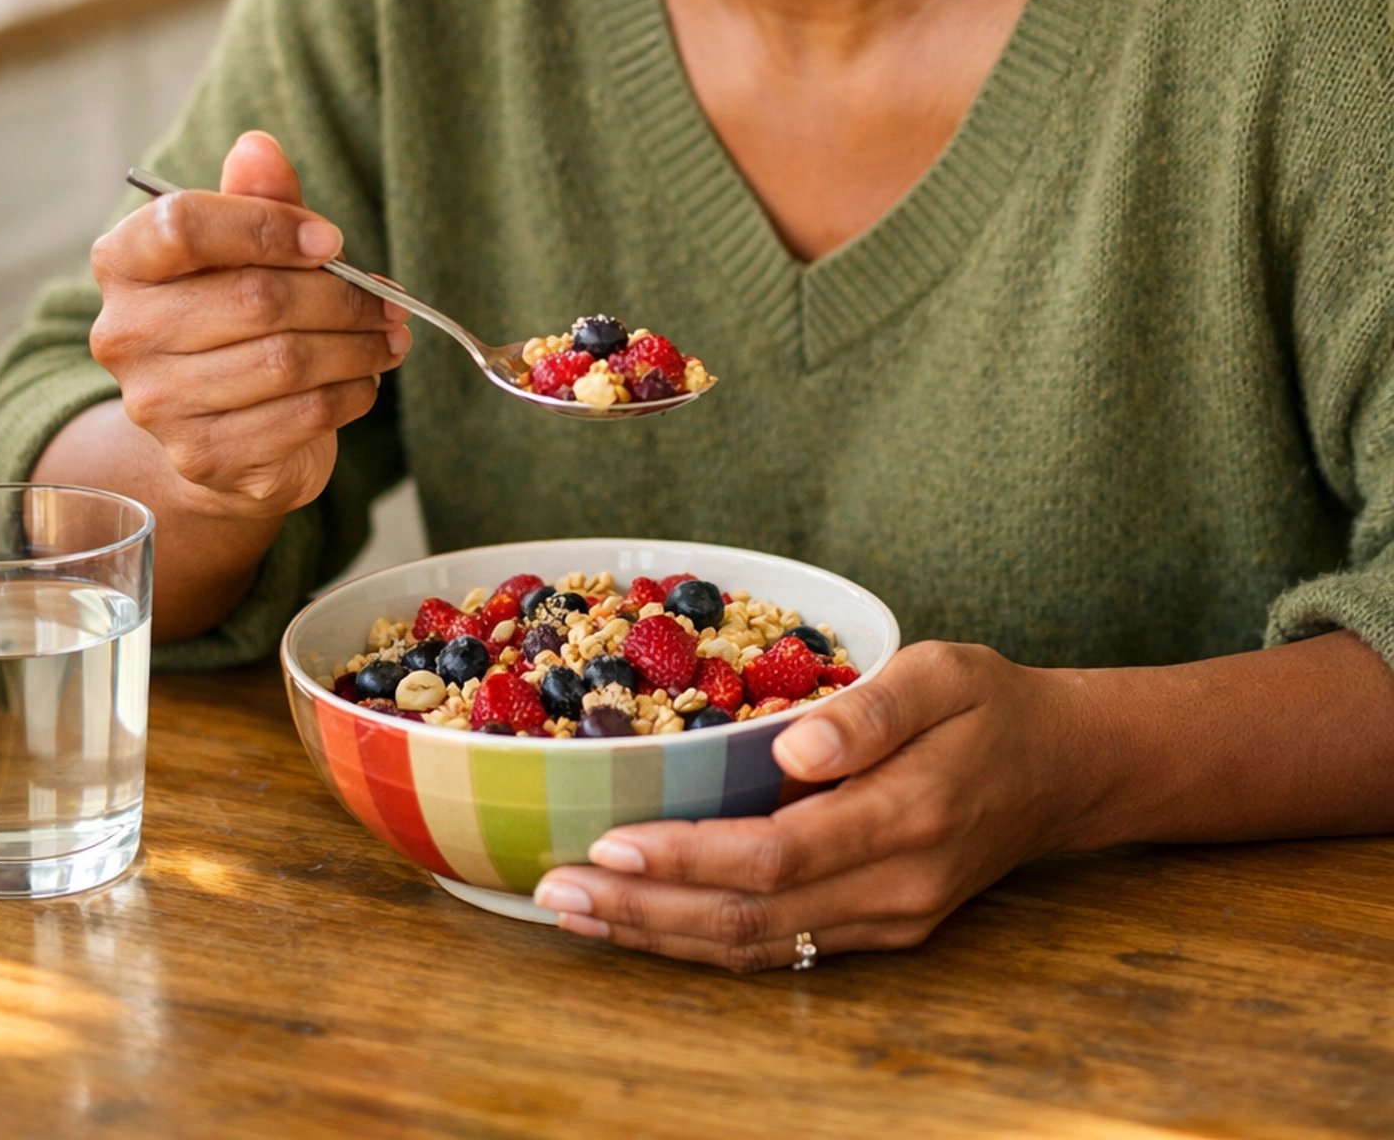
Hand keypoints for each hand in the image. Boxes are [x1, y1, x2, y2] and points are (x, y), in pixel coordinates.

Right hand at [88, 129, 410, 520]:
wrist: (218, 428)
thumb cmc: (235, 316)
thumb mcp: (247, 248)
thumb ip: (256, 197)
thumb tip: (258, 146)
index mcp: (124, 262)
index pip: (183, 225)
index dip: (267, 226)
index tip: (329, 240)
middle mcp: (123, 334)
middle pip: (254, 297)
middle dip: (340, 297)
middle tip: (388, 301)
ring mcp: (156, 403)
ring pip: (285, 360)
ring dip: (357, 347)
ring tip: (388, 337)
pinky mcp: (200, 456)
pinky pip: (299, 415)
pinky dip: (350, 393)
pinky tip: (365, 380)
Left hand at [532, 642, 1095, 967]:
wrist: (1065, 769)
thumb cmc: (992, 703)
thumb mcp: (944, 670)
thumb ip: (871, 710)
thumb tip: (792, 745)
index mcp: (906, 816)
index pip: (775, 855)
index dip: (685, 858)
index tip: (608, 843)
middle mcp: (895, 888)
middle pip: (751, 920)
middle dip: (644, 910)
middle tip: (553, 890)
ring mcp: (889, 922)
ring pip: (758, 948)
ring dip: (659, 936)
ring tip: (574, 913)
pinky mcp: (881, 932)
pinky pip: (780, 949)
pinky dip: (703, 942)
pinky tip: (645, 923)